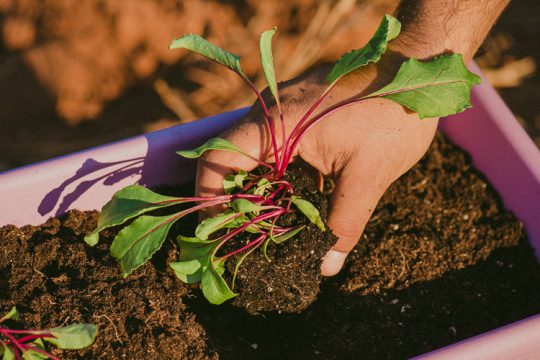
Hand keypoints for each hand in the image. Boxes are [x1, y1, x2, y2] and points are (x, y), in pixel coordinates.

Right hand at [195, 54, 438, 275]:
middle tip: (241, 241)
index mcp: (278, 121)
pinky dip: (276, 181)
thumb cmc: (395, 114)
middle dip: (233, 203)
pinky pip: (274, 153)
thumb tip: (326, 267)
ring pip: (252, 159)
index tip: (216, 233)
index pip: (219, 157)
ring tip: (264, 231)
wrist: (417, 70)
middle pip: (231, 162)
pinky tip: (290, 207)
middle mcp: (270, 113)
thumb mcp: (370, 175)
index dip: (209, 197)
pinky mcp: (297, 119)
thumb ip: (345, 223)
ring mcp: (282, 114)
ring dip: (256, 194)